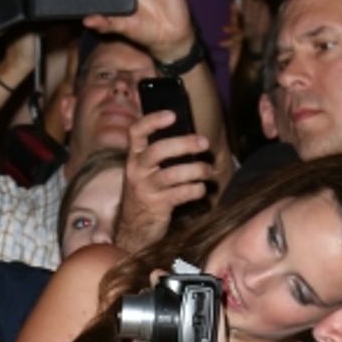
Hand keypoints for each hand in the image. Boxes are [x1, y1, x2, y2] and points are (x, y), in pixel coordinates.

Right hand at [113, 111, 212, 253]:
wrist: (134, 226)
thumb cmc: (148, 190)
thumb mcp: (147, 169)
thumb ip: (162, 153)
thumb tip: (193, 136)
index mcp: (134, 157)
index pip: (136, 132)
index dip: (152, 121)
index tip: (172, 115)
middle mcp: (136, 171)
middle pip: (157, 151)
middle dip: (183, 144)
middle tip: (204, 143)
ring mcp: (145, 189)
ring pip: (173, 174)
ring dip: (196, 170)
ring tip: (208, 170)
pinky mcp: (157, 206)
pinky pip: (181, 194)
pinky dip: (196, 190)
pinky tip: (201, 189)